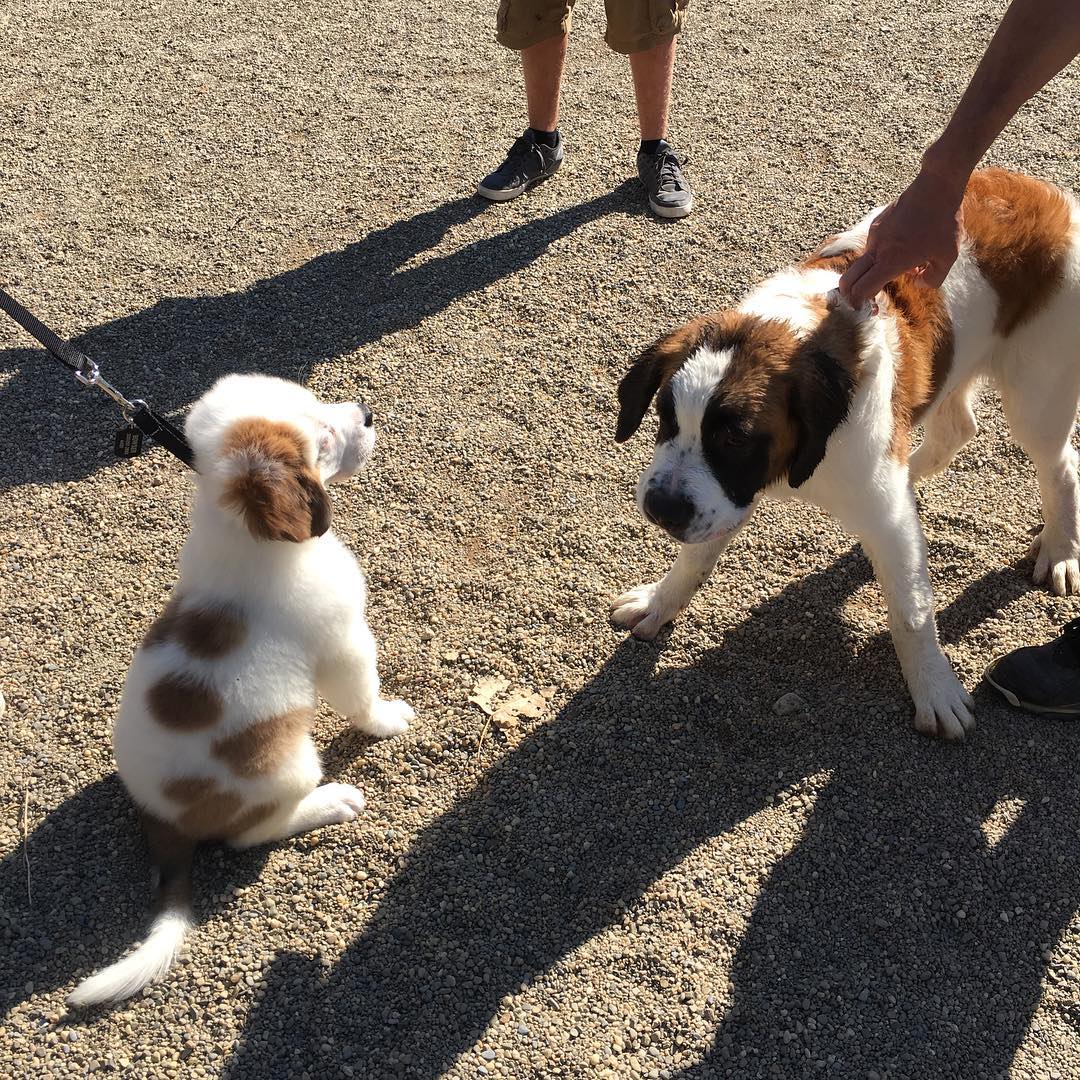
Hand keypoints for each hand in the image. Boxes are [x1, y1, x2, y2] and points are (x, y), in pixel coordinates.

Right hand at [838, 165, 967, 307]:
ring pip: (864, 263)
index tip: (866, 309)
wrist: (936, 187)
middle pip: (848, 280)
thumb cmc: (944, 223)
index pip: (862, 289)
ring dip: (873, 272)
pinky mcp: (877, 224)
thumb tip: (918, 282)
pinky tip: (904, 247)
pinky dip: (882, 254)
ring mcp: (874, 236)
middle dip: (848, 294)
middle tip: (858, 301)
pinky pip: (874, 246)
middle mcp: (877, 250)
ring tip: (903, 266)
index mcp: (891, 262)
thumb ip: (933, 279)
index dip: (860, 303)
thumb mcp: (947, 257)